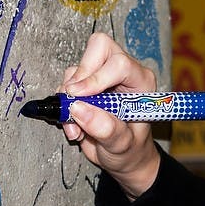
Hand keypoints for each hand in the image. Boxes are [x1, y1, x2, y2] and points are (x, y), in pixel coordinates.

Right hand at [60, 32, 160, 197]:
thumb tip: (79, 108)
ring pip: (77, 68)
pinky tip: (74, 125)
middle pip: (99, 47)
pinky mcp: (85, 85)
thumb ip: (106, 129)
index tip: (79, 96)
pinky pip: (67, 83)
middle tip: (74, 101)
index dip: (96, 77)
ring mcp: (102, 76)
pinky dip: (64, 105)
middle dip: (81, 74)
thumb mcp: (123, 146)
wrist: (124, 158)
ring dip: (69, 97)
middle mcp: (123, 73)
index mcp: (141, 81)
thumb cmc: (131, 150)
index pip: (119, 63)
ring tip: (77, 127)